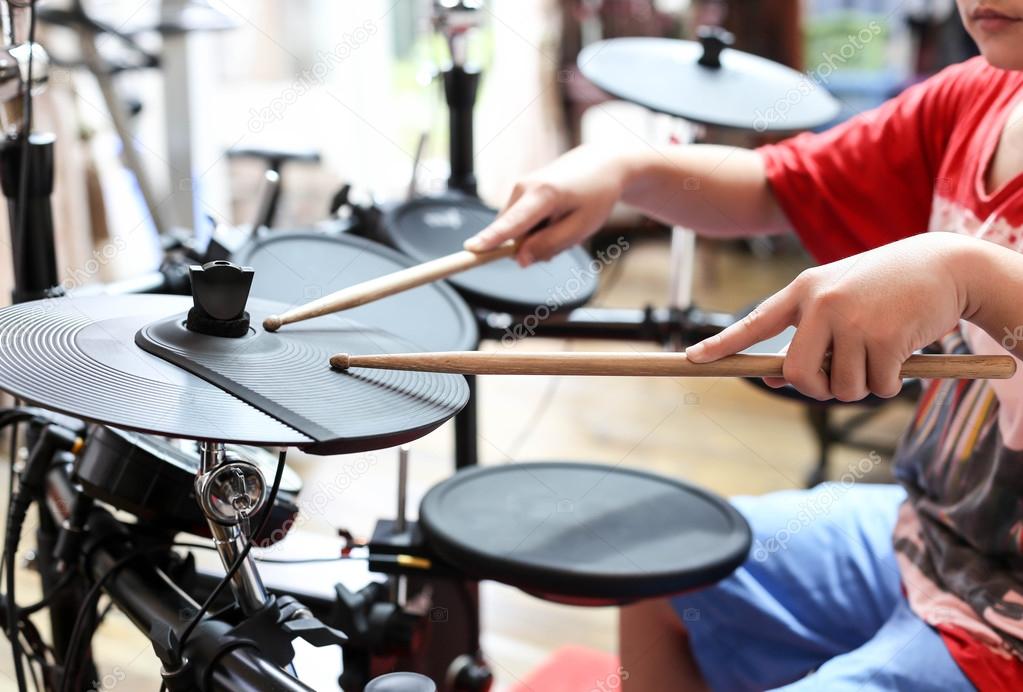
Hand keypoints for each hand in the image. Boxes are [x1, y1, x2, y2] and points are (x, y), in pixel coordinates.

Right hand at [463, 145, 629, 265]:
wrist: (601, 164)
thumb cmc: (595, 194)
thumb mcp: (580, 227)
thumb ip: (549, 245)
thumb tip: (520, 259)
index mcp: (542, 194)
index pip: (512, 224)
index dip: (491, 240)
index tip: (471, 249)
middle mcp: (523, 188)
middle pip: (512, 234)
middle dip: (532, 246)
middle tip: (564, 236)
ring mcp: (519, 188)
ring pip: (515, 230)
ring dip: (536, 237)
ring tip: (562, 223)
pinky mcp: (519, 191)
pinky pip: (519, 222)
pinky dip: (535, 227)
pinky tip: (555, 217)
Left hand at [685, 233, 974, 400]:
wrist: (947, 265)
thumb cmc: (887, 287)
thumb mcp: (840, 302)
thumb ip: (809, 337)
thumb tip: (774, 379)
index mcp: (804, 291)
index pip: (754, 323)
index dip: (723, 344)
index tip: (693, 358)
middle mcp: (821, 304)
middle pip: (800, 376)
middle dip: (820, 390)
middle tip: (842, 379)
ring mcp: (852, 320)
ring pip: (842, 389)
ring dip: (864, 386)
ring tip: (881, 353)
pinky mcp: (885, 337)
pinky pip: (877, 387)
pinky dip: (891, 383)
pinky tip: (902, 353)